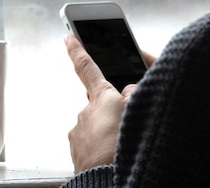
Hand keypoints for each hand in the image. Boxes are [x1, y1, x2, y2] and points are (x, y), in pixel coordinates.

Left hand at [64, 34, 137, 172]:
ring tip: (122, 146)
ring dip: (107, 132)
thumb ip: (135, 93)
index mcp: (102, 97)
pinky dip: (100, 148)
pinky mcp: (77, 153)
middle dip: (112, 109)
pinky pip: (91, 144)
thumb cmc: (126, 147)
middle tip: (127, 124)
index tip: (68, 36)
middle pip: (100, 102)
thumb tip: (128, 91)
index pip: (86, 66)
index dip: (77, 49)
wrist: (108, 183)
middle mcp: (86, 112)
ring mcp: (79, 134)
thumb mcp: (141, 111)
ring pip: (97, 125)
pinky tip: (111, 157)